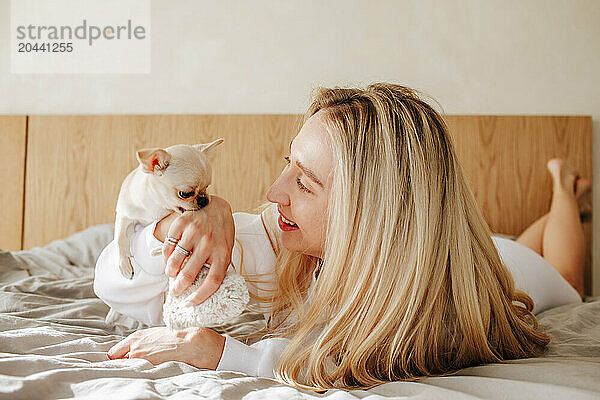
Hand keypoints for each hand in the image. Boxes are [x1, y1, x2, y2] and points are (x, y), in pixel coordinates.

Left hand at [107, 326, 224, 369]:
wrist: (190, 343)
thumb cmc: (176, 337)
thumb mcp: (155, 334)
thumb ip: (141, 342)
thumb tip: (135, 350)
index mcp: (136, 337)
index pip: (114, 352)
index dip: (117, 356)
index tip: (120, 359)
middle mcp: (135, 348)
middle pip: (118, 361)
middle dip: (123, 363)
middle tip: (131, 364)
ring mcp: (141, 359)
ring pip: (129, 367)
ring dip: (133, 368)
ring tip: (144, 367)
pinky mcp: (149, 368)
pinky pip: (140, 373)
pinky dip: (143, 373)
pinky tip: (150, 371)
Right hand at [161, 195, 234, 304]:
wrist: (217, 207)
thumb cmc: (221, 233)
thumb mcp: (225, 250)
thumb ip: (216, 267)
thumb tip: (202, 290)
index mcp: (223, 253)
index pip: (213, 281)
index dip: (200, 296)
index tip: (190, 303)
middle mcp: (209, 244)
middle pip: (189, 275)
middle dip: (178, 288)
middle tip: (174, 291)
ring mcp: (195, 233)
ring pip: (175, 262)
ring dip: (170, 272)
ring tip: (171, 273)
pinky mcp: (183, 223)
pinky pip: (168, 246)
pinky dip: (166, 256)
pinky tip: (169, 258)